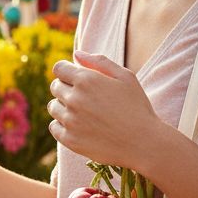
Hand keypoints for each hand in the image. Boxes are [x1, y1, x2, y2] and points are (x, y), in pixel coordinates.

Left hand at [47, 51, 163, 167]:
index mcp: (86, 80)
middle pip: (55, 86)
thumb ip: (99, 62)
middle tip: (87, 98)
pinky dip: (63, 125)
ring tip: (85, 113)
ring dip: (64, 107)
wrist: (144, 143)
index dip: (67, 72)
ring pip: (53, 107)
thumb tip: (76, 54)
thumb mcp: (126, 78)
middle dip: (67, 88)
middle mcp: (74, 98)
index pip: (59, 68)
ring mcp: (70, 120)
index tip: (76, 79)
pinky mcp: (69, 138)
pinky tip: (80, 126)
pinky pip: (54, 126)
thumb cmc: (137, 107)